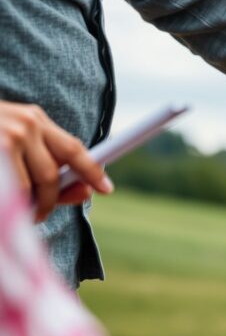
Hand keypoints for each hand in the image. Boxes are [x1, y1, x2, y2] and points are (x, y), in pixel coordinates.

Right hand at [0, 100, 112, 221]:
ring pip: (26, 188)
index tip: (106, 188)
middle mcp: (21, 126)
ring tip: (14, 209)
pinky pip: (8, 193)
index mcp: (34, 120)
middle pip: (51, 176)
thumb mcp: (17, 142)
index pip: (74, 149)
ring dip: (26, 206)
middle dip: (49, 201)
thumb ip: (51, 167)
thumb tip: (87, 193)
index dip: (91, 171)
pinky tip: (5, 200)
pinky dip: (10, 203)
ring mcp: (3, 140)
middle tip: (40, 215)